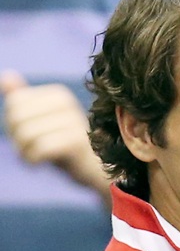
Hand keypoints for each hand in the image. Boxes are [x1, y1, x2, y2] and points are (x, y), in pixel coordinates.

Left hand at [0, 70, 110, 200]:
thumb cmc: (68, 149)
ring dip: (23, 151)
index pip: (15, 102)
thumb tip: (5, 77)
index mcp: (59, 95)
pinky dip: (32, 159)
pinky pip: (39, 148)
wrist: (99, 173)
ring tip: (33, 158)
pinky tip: (37, 164)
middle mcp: (67, 103)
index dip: (11, 123)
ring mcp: (74, 122)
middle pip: (17, 116)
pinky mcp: (76, 142)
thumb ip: (24, 100)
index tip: (26, 138)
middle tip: (27, 151)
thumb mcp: (44, 123)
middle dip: (16, 138)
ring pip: (26, 134)